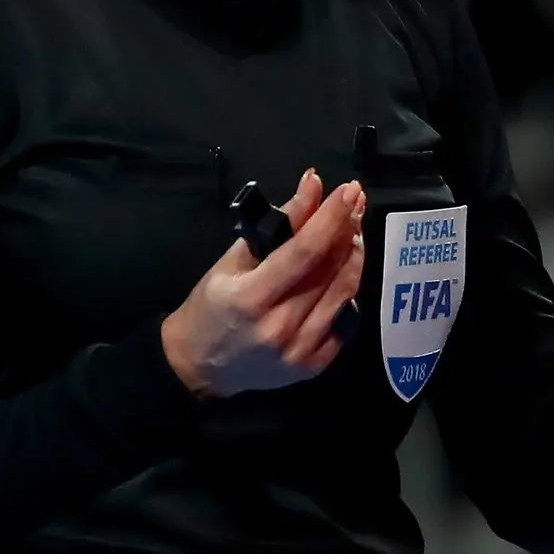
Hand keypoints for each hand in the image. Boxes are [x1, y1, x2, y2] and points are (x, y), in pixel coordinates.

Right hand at [160, 169, 366, 399]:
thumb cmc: (210, 306)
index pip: (304, 251)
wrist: (200, 367)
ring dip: (353, 255)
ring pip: (344, 292)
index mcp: (251, 298)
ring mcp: (299, 351)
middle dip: (347, 229)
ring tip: (352, 230)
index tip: (349, 190)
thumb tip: (312, 187)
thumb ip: (277, 225)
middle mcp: (279, 327)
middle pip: (329, 269)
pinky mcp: (312, 366)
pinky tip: (343, 270)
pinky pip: (344, 320)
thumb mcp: (232, 260)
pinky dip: (347, 290)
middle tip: (354, 202)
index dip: (331, 218)